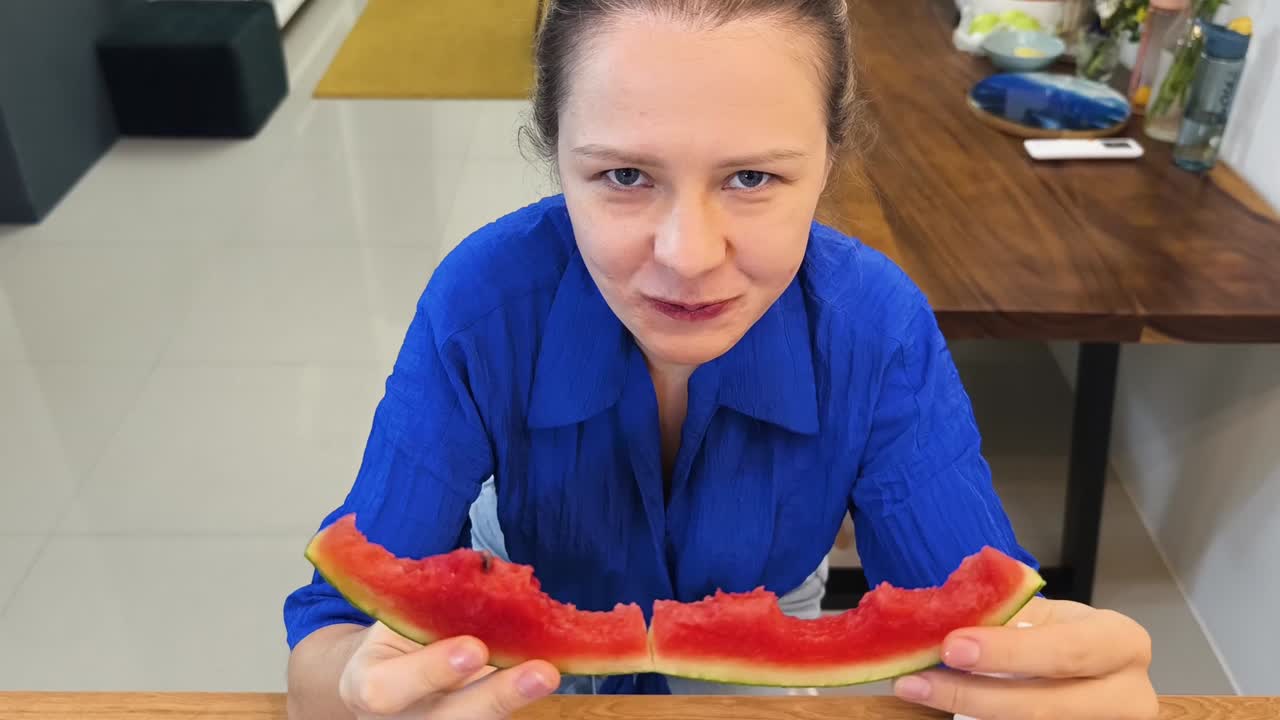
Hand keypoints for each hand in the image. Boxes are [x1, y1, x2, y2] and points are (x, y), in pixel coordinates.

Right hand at [340, 622, 559, 718]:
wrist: (380, 677)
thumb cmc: (390, 640)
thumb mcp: (391, 618)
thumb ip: (423, 602)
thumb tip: (486, 568)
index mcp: (372, 686)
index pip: (389, 688)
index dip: (431, 669)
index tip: (472, 648)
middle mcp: (408, 717)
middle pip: (452, 719)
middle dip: (498, 695)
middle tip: (540, 672)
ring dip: (521, 697)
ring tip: (552, 673)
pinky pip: (496, 714)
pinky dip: (525, 692)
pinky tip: (554, 665)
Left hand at [892, 597, 1157, 719]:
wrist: (1093, 674)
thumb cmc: (1062, 639)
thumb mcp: (1047, 617)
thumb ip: (1006, 610)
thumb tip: (946, 604)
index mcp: (1121, 643)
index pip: (1066, 649)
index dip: (1008, 652)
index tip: (952, 646)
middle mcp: (1128, 694)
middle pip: (1046, 707)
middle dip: (975, 695)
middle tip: (919, 681)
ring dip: (970, 712)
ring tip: (921, 691)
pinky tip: (949, 711)